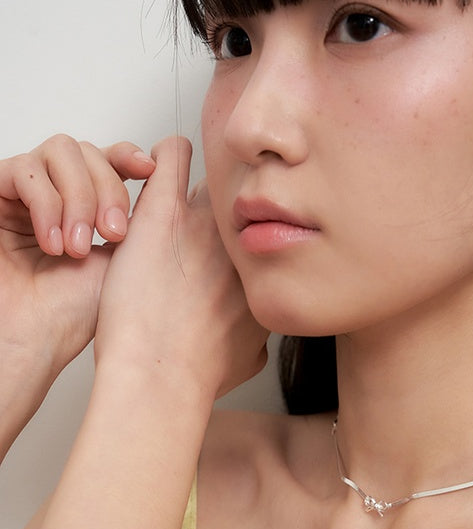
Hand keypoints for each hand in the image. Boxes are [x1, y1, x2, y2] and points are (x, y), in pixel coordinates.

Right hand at [0, 134, 154, 368]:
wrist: (34, 341)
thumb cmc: (77, 312)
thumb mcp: (128, 257)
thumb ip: (144, 217)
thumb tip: (176, 182)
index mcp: (89, 204)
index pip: (110, 158)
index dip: (129, 155)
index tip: (151, 171)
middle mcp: (57, 193)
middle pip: (89, 150)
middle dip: (108, 188)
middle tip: (113, 234)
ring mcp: (25, 193)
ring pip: (60, 150)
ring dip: (79, 197)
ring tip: (78, 246)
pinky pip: (24, 170)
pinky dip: (46, 204)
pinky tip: (54, 243)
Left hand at [95, 137, 268, 402]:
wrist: (162, 374)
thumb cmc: (199, 372)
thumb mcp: (251, 359)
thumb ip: (259, 339)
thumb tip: (258, 340)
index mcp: (264, 269)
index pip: (264, 230)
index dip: (244, 235)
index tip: (224, 244)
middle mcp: (244, 239)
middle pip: (243, 200)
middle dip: (229, 207)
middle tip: (200, 221)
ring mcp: (207, 221)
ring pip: (213, 176)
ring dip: (201, 183)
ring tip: (176, 196)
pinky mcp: (164, 212)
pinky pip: (173, 155)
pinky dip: (165, 156)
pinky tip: (152, 169)